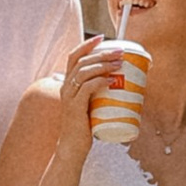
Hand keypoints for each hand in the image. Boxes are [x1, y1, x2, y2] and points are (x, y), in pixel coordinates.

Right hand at [53, 43, 126, 164]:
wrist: (72, 148)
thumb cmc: (84, 128)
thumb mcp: (90, 105)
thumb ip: (98, 94)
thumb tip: (120, 83)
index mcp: (68, 84)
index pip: (73, 57)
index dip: (86, 45)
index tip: (102, 37)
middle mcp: (66, 87)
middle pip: (80, 61)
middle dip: (101, 52)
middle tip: (120, 51)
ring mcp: (69, 97)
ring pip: (83, 72)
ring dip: (102, 64)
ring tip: (119, 64)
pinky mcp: (75, 108)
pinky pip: (86, 88)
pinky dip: (99, 81)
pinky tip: (111, 80)